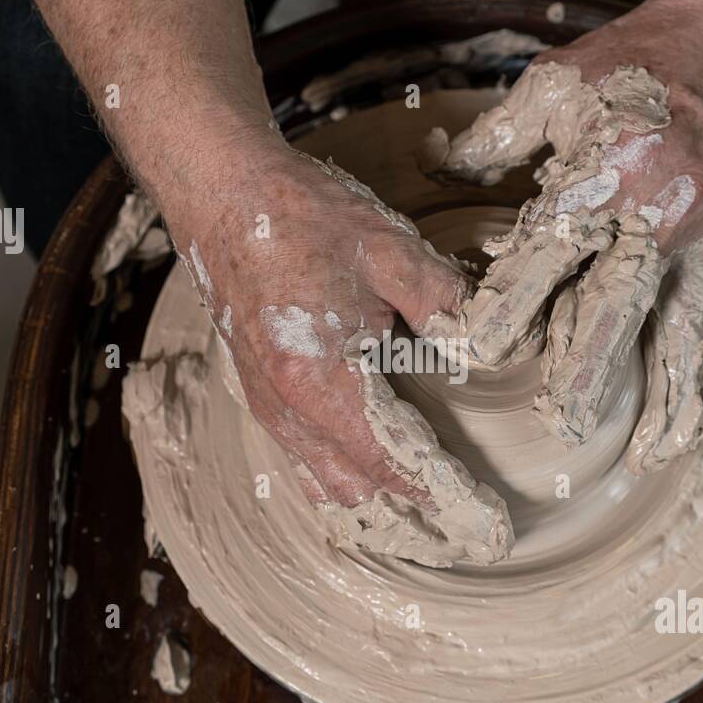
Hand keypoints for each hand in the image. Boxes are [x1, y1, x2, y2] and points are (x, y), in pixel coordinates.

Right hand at [166, 137, 510, 564]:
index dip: (432, 487)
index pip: (386, 460)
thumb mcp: (387, 249)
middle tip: (454, 493)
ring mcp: (266, 402)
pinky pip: (300, 453)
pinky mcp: (259, 389)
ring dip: (369, 484)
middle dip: (404, 495)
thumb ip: (441, 299)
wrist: (222, 194)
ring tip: (417, 479)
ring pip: (321, 478)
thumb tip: (480, 337)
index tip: (473, 508)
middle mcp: (286, 406)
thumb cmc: (299, 217)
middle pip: (353, 486)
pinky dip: (336, 465)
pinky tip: (367, 448)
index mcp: (319, 379)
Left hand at [421, 0, 702, 471]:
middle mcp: (653, 213)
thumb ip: (492, 139)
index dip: (508, 301)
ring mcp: (694, 238)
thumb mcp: (551, 87)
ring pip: (669, 326)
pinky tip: (678, 433)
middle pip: (613, 302)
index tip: (473, 349)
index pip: (546, 252)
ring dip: (651, 393)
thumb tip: (433, 165)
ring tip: (634, 455)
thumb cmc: (626, 65)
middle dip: (586, 366)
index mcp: (603, 171)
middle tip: (559, 424)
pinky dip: (693, 383)